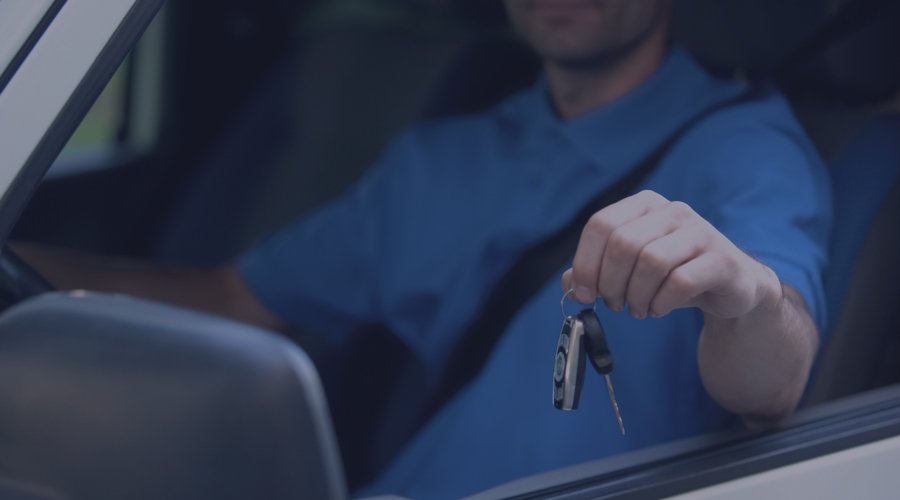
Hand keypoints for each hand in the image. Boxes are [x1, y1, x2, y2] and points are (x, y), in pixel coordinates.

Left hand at [562, 190, 780, 319]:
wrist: (729, 286)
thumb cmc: (671, 274)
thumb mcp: (629, 270)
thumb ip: (596, 273)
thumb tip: (569, 284)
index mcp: (644, 205)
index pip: (601, 224)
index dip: (585, 262)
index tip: (584, 293)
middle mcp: (672, 211)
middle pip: (623, 244)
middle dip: (610, 282)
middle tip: (614, 304)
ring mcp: (700, 231)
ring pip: (650, 262)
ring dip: (636, 295)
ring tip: (638, 309)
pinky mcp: (721, 259)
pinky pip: (680, 282)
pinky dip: (661, 302)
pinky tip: (659, 309)